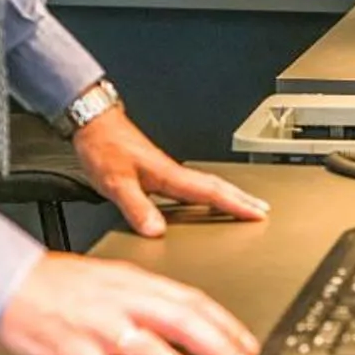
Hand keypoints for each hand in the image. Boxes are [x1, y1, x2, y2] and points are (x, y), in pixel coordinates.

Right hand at [0, 254, 259, 354]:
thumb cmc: (48, 284)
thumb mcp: (104, 281)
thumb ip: (140, 300)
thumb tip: (178, 324)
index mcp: (131, 281)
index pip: (190, 300)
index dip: (225, 324)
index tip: (248, 347)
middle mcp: (118, 299)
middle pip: (182, 321)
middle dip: (221, 349)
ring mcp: (93, 323)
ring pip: (149, 350)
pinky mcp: (66, 347)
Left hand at [70, 106, 268, 236]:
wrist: (92, 123)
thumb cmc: (103, 147)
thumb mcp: (115, 182)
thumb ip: (136, 207)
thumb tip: (156, 231)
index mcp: (167, 175)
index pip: (210, 192)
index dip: (235, 204)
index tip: (257, 213)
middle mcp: (171, 171)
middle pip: (216, 186)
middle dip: (241, 198)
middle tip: (263, 210)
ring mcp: (166, 170)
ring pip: (206, 184)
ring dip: (228, 194)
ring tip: (244, 205)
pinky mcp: (157, 170)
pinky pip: (191, 184)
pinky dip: (207, 192)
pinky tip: (204, 200)